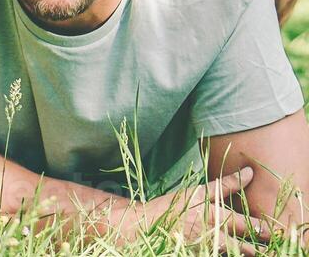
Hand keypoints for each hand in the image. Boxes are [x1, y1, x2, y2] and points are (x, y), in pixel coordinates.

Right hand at [125, 168, 268, 255]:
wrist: (147, 226)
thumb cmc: (173, 207)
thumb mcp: (198, 192)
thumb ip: (226, 184)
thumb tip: (250, 172)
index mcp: (216, 217)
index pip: (249, 226)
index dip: (264, 229)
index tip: (274, 230)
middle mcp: (215, 237)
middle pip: (246, 248)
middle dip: (258, 249)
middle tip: (267, 247)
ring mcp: (208, 250)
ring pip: (234, 255)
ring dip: (243, 252)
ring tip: (251, 250)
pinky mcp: (201, 256)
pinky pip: (218, 256)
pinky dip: (226, 254)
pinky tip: (226, 250)